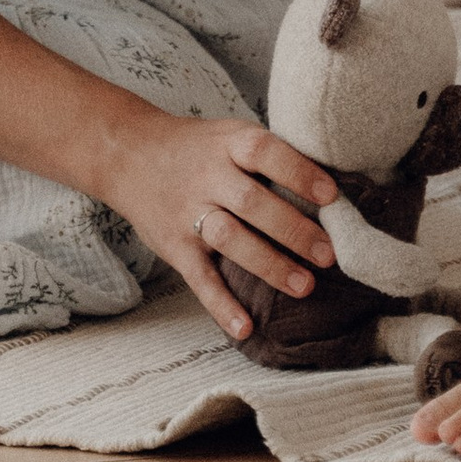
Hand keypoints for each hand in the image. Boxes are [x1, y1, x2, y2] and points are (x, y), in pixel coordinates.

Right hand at [104, 110, 338, 340]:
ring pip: (230, 240)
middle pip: (253, 203)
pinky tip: (245, 327)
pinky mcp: (174, 247)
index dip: (299, 173)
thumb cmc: (197, 148)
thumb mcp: (230, 135)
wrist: (129, 154)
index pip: (266, 153)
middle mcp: (208, 177)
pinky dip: (221, 305)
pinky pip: (199, 278)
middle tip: (329, 254)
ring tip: (304, 287)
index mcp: (229, 144)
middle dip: (293, 230)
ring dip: (269, 265)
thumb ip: (268, 157)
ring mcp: (189, 213)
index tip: (331, 195)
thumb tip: (330, 185)